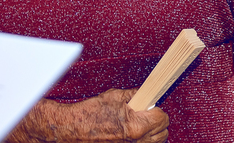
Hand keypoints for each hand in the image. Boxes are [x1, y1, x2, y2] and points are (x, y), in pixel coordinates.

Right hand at [6, 89, 167, 142]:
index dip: (157, 110)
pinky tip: (132, 136)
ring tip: (139, 126)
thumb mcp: (115, 97)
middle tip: (145, 116)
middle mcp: (135, 142)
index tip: (151, 107)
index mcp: (135, 126)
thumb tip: (149, 95)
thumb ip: (137, 96)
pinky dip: (141, 142)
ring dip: (151, 135)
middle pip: (162, 133)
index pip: (162, 118)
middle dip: (156, 123)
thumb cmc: (90, 113)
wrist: (71, 129)